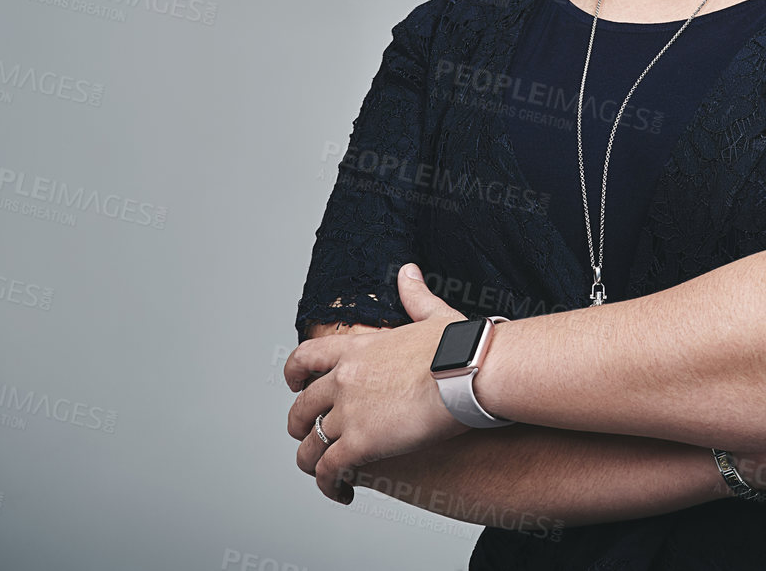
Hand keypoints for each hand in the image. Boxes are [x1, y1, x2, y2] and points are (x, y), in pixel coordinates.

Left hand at [284, 264, 473, 503]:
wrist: (470, 371)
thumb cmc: (461, 346)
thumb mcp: (433, 314)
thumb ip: (415, 295)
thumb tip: (409, 272)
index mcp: (358, 348)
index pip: (306, 357)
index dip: (295, 374)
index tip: (295, 386)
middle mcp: (344, 379)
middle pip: (302, 406)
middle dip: (300, 425)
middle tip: (308, 437)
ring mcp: (348, 412)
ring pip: (310, 444)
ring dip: (311, 461)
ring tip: (324, 475)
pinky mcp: (359, 443)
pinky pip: (329, 470)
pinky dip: (329, 485)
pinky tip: (342, 492)